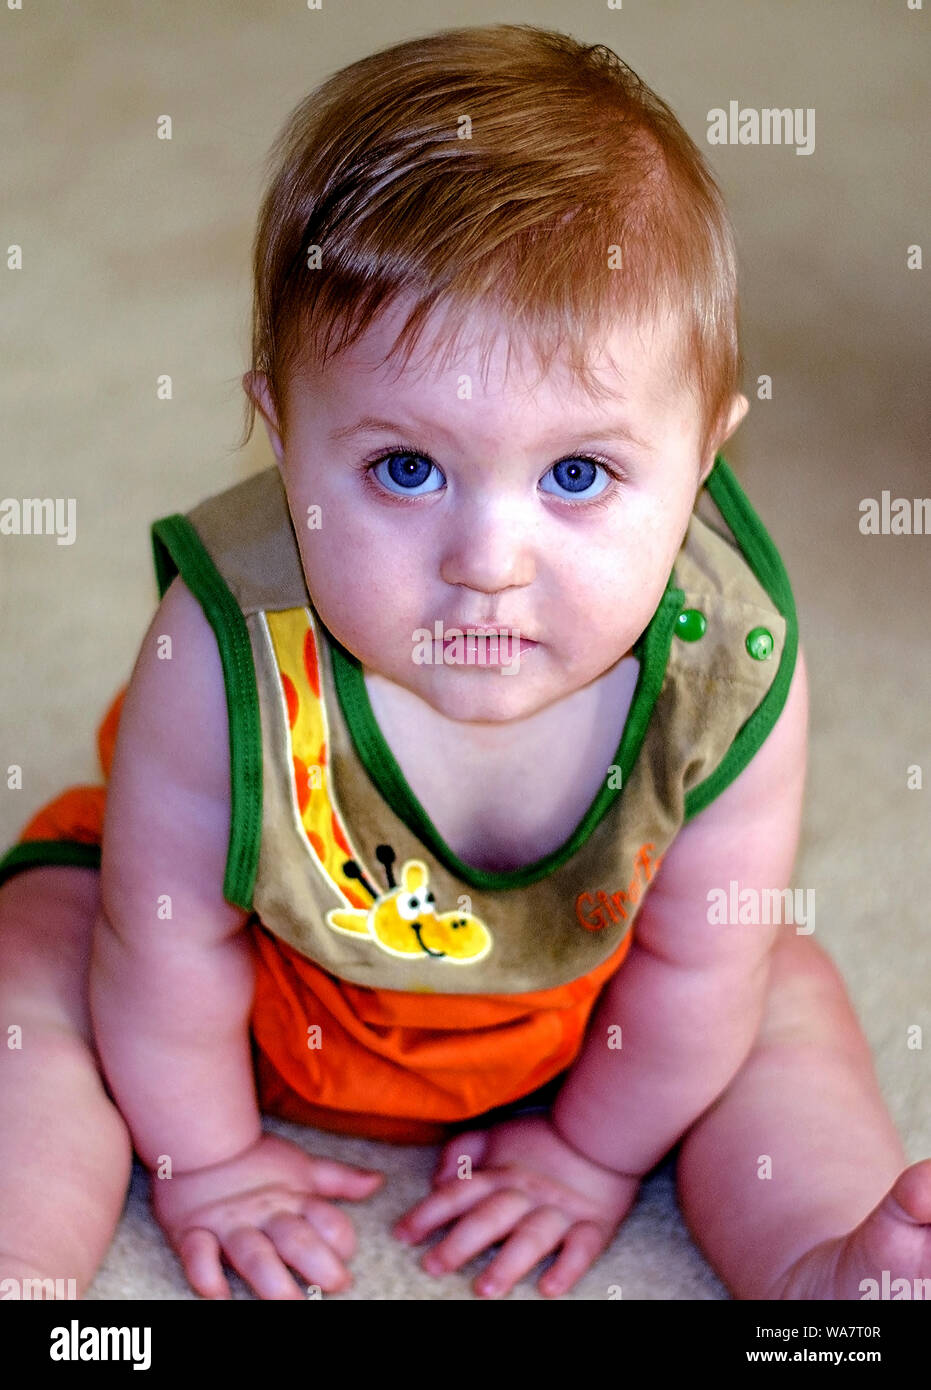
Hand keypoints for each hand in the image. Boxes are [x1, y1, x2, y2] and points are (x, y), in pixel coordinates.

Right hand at [150, 1131, 384, 1298]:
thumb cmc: (256, 1162)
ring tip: (290, 1302)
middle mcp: (264, 1212)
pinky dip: (206, 1276)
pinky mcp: (192, 1232)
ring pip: (252, 1253)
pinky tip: (219, 1296)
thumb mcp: (303, 1168)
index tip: (347, 1258)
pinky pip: (197, 1254)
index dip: (341, 1238)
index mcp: (293, 1198)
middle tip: (337, 1284)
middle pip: (295, 1239)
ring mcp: (228, 1224)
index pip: (326, 1219)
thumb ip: (341, 1180)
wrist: (200, 1143)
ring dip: (272, 1280)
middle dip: (318, 1263)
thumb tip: (378, 1180)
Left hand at [392, 1114, 640, 1297]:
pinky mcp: (594, 1225)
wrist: (602, 1130)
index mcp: (501, 1173)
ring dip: (508, 1263)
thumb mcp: (497, 1134)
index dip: (428, 1213)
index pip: (458, 1194)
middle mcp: (526, 1193)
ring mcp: (560, 1211)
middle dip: (460, 1243)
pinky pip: (582, 1249)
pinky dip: (568, 1269)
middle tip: (433, 1266)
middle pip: (489, 1218)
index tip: (401, 1236)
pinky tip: (550, 1289)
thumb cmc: (542, 1139)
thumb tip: (437, 1180)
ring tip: (485, 1289)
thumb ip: (464, 1151)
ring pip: (531, 1237)